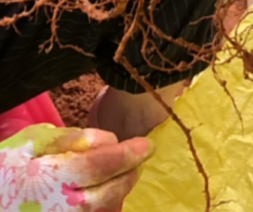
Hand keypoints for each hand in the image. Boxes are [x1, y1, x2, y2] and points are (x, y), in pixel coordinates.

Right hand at [0, 125, 152, 211]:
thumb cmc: (9, 167)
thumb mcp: (32, 141)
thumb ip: (69, 139)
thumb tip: (107, 141)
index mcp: (48, 177)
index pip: (98, 166)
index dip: (127, 155)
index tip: (148, 146)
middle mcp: (57, 206)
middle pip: (105, 195)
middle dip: (127, 176)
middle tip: (138, 160)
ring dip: (118, 195)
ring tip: (123, 176)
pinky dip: (105, 209)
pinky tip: (106, 197)